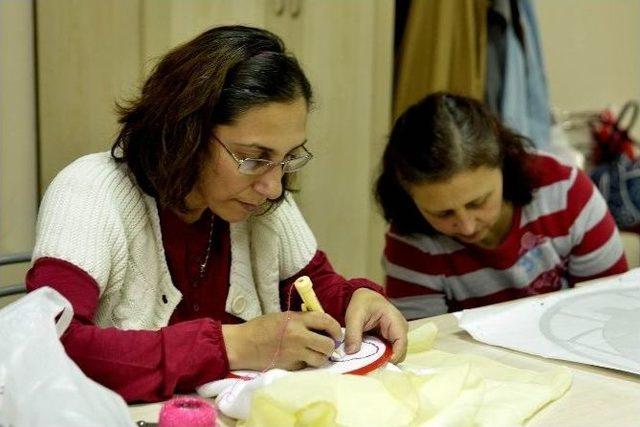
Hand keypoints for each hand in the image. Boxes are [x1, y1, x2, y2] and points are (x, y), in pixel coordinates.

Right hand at [222, 311, 341, 370]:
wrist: (243, 344)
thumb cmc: (261, 327)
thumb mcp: (284, 317)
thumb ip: (302, 320)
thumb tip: (321, 326)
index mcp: (297, 320)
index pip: (326, 321)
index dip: (336, 328)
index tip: (337, 333)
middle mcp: (299, 337)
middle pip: (328, 344)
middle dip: (330, 346)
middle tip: (327, 345)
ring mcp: (295, 354)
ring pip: (321, 359)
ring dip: (321, 357)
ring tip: (315, 354)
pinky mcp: (290, 367)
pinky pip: (307, 367)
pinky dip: (307, 364)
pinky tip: (299, 359)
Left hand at [344, 288, 407, 362]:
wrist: (363, 297)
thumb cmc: (362, 303)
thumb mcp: (354, 316)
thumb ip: (353, 333)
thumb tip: (352, 352)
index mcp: (396, 321)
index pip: (401, 342)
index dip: (393, 356)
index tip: (379, 365)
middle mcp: (400, 330)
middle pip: (399, 352)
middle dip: (385, 360)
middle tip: (369, 366)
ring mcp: (396, 335)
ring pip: (393, 354)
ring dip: (381, 359)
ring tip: (367, 363)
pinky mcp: (390, 340)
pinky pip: (387, 352)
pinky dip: (378, 356)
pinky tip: (368, 358)